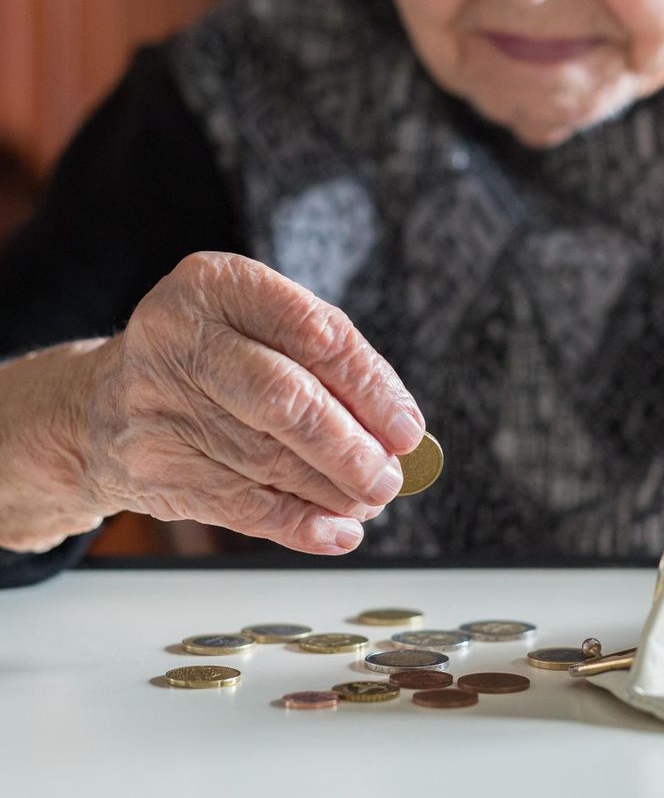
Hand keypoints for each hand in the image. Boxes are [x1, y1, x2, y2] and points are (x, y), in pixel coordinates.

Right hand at [77, 252, 424, 554]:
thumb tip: (397, 434)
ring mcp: (157, 405)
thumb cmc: (210, 360)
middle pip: (286, 401)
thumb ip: (325, 366)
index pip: (314, 333)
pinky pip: (241, 506)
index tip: (408, 430)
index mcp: (217, 285)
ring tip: (369, 500)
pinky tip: (336, 531)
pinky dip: (299, 524)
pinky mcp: (151, 467)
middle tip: (389, 478)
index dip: (371, 387)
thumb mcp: (257, 329)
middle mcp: (179, 338)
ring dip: (333, 491)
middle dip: (350, 448)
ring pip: (269, 460)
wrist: (102, 403)